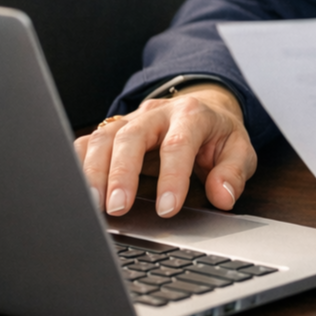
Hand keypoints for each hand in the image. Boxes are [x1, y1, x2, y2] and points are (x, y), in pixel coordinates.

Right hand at [74, 85, 257, 220]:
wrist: (202, 107)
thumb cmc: (217, 134)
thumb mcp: (239, 148)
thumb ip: (233, 171)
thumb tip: (223, 196)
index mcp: (191, 115)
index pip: (178, 144)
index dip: (172, 177)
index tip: (167, 209)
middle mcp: (157, 114)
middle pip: (131, 136)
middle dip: (122, 172)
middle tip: (118, 208)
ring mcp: (130, 120)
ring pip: (103, 137)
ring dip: (94, 172)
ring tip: (93, 206)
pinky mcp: (112, 131)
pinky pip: (87, 142)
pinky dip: (77, 166)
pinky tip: (77, 191)